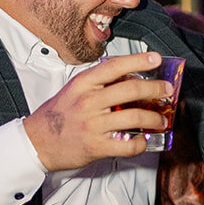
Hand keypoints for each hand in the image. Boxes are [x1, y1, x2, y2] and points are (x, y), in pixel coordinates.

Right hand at [24, 53, 171, 171]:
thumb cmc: (58, 115)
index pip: (114, 66)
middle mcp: (88, 102)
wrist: (37, 142)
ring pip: (134, 117)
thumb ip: (98, 84)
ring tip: (161, 119)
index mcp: (83, 84)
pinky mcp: (97, 146)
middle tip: (167, 90)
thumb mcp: (74, 91)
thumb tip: (130, 77)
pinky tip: (144, 140)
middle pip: (131, 90)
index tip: (156, 58)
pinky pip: (128, 145)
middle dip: (155, 88)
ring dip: (154, 118)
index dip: (138, 60)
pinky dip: (141, 143)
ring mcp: (93, 125)